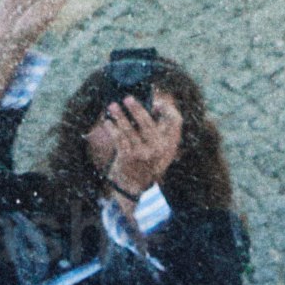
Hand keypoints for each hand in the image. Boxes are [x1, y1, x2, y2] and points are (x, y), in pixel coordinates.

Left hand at [85, 84, 182, 200]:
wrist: (135, 185)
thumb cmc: (147, 159)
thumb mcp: (161, 147)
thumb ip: (161, 128)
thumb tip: (154, 104)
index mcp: (170, 143)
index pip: (176, 121)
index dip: (169, 109)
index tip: (157, 102)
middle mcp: (159, 149)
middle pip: (148, 122)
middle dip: (137, 109)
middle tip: (127, 98)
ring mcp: (143, 154)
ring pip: (129, 129)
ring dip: (119, 116)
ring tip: (112, 106)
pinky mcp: (129, 158)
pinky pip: (119, 139)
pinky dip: (112, 128)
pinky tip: (107, 122)